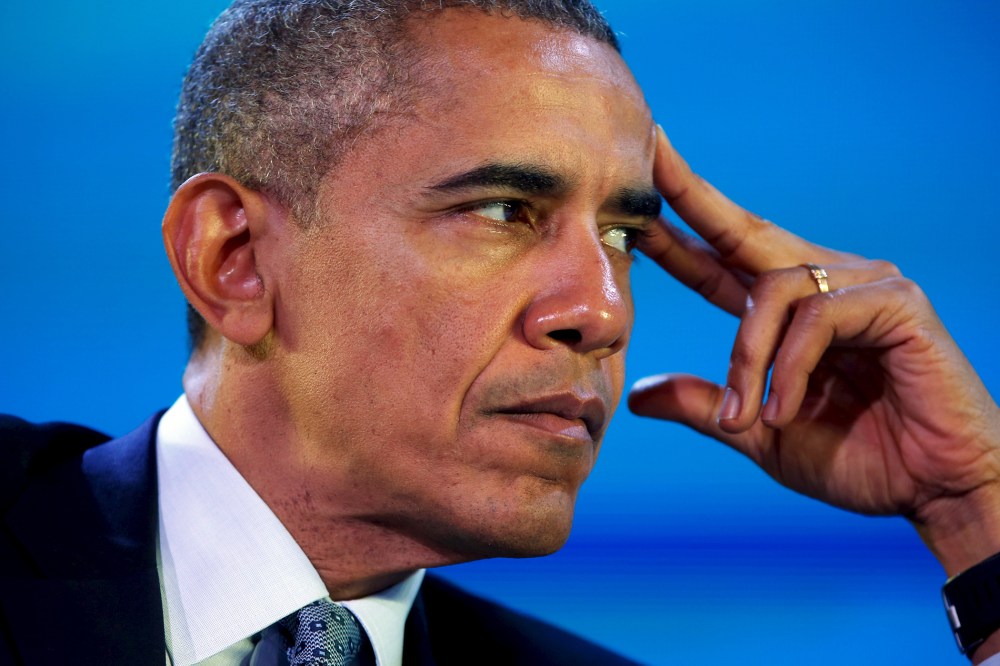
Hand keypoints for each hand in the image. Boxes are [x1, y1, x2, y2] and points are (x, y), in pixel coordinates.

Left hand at [629, 126, 999, 577]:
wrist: (935, 491)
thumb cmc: (860, 460)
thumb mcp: (759, 432)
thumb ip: (704, 406)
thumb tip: (636, 395)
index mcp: (787, 312)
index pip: (718, 262)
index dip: (675, 235)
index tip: (630, 208)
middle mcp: (823, 284)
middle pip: (741, 229)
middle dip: (691, 195)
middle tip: (650, 154)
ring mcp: (862, 286)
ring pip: (772, 291)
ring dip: (749, 359)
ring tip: (747, 417)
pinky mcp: (896, 301)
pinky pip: (818, 317)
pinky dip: (793, 367)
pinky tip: (786, 409)